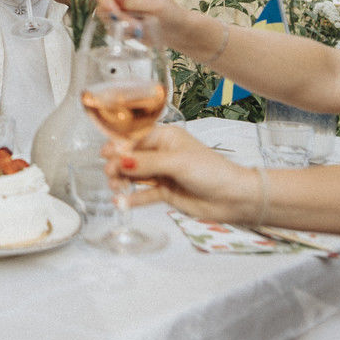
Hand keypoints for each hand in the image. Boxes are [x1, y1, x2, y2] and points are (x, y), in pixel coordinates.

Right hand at [96, 0, 188, 45]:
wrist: (176, 30)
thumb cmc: (170, 12)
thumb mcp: (156, 3)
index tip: (113, 9)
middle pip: (102, 2)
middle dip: (115, 16)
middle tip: (132, 24)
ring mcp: (118, 9)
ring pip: (105, 18)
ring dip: (121, 26)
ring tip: (140, 29)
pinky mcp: (119, 23)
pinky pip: (112, 29)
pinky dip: (123, 33)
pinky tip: (138, 32)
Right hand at [105, 125, 261, 222]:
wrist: (233, 198)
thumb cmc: (212, 172)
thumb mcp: (177, 163)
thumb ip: (147, 163)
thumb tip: (121, 161)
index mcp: (166, 138)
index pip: (136, 139)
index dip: (119, 146)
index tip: (106, 154)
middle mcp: (162, 154)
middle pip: (132, 157)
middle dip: (119, 164)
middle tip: (110, 173)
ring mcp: (163, 174)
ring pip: (135, 175)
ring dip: (123, 180)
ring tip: (116, 187)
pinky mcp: (166, 192)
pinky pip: (144, 194)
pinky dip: (132, 198)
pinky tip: (121, 201)